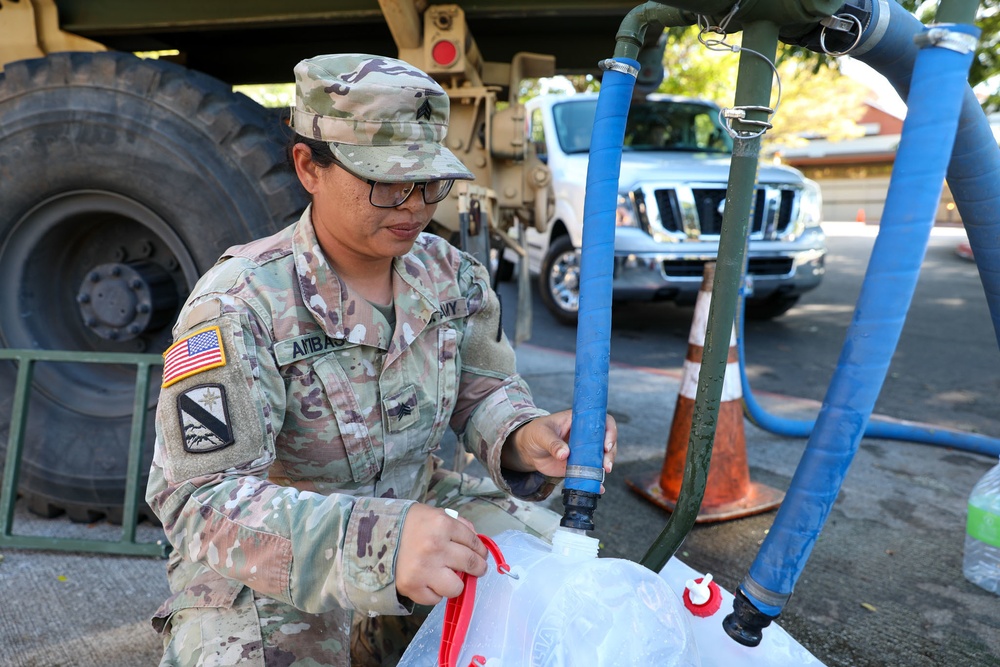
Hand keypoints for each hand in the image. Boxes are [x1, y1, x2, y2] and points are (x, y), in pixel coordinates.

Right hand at [395, 504, 487, 605]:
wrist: (372, 535)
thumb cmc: (407, 523)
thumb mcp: (433, 514)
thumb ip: (456, 524)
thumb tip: (476, 541)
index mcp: (442, 525)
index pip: (474, 542)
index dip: (480, 550)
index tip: (480, 555)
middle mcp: (435, 547)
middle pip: (471, 564)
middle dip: (478, 568)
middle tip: (476, 569)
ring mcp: (424, 569)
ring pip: (456, 587)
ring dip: (455, 583)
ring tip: (449, 577)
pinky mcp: (412, 586)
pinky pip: (435, 599)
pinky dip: (434, 593)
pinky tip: (429, 582)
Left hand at [501, 410, 617, 491]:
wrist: (528, 450)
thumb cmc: (535, 433)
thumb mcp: (541, 434)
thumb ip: (552, 443)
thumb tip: (564, 454)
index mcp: (580, 421)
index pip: (602, 421)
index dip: (609, 431)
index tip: (606, 445)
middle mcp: (586, 435)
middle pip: (607, 441)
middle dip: (610, 453)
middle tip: (606, 466)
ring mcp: (584, 451)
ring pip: (602, 457)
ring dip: (606, 466)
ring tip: (602, 475)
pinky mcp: (579, 465)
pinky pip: (591, 472)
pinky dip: (596, 480)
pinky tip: (598, 487)